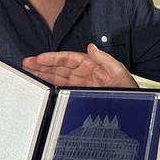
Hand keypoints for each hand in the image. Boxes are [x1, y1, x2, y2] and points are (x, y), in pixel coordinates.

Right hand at [23, 43, 137, 87]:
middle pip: (60, 68)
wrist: (133, 112)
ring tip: (29, 71)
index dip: (53, 58)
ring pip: (59, 78)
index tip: (39, 58)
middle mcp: (86, 74)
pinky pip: (63, 89)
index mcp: (93, 66)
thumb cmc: (129, 91)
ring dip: (44, 74)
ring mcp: (82, 85)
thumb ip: (105, 60)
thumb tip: (91, 46)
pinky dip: (52, 86)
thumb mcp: (119, 74)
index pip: (69, 59)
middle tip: (26, 63)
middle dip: (43, 65)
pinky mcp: (80, 96)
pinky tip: (42, 84)